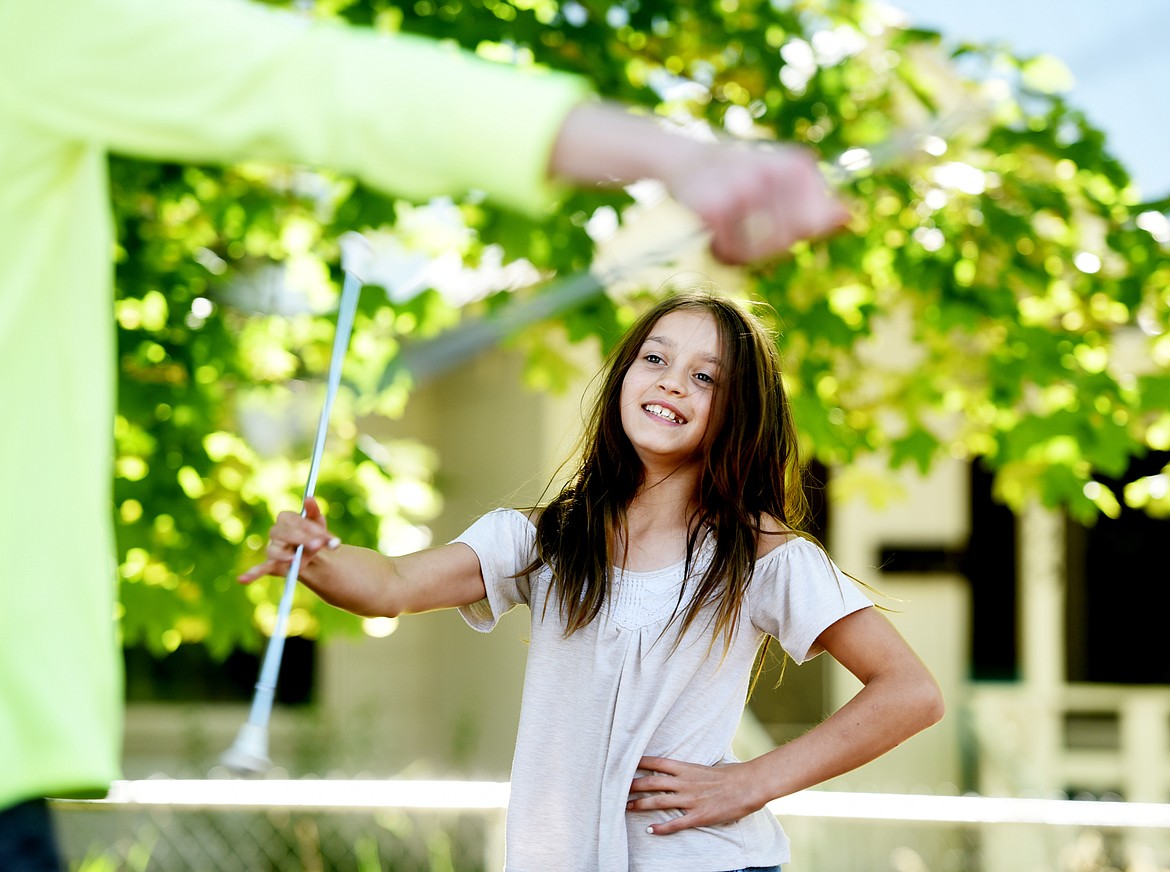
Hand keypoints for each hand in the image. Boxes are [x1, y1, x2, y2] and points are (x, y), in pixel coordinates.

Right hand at [238, 496, 339, 583]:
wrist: (311, 554)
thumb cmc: (313, 534)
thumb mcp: (317, 522)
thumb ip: (314, 511)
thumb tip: (310, 498)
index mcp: (287, 518)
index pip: (297, 521)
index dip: (313, 529)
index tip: (328, 537)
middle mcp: (276, 531)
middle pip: (286, 533)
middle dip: (302, 539)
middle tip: (317, 545)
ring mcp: (272, 547)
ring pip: (273, 549)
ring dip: (284, 555)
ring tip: (294, 558)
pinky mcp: (271, 564)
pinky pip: (261, 568)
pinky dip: (252, 573)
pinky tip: (243, 579)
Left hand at [627, 755, 765, 834]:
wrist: (748, 785)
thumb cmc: (730, 774)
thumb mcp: (707, 766)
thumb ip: (690, 770)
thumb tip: (679, 769)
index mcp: (687, 768)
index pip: (657, 762)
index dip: (639, 763)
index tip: (624, 763)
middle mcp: (685, 783)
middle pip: (652, 782)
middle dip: (633, 784)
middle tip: (616, 786)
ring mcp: (691, 800)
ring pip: (659, 802)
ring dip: (641, 804)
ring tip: (626, 807)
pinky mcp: (698, 816)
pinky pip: (676, 823)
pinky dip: (662, 828)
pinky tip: (650, 830)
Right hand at [662, 141, 850, 263]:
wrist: (683, 158)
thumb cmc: (739, 174)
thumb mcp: (781, 181)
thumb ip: (814, 204)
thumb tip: (846, 218)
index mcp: (799, 166)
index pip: (811, 226)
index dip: (791, 233)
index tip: (770, 217)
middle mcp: (775, 174)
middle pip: (787, 242)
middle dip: (766, 246)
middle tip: (745, 228)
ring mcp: (746, 190)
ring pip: (760, 252)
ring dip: (742, 251)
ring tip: (728, 232)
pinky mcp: (718, 208)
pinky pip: (732, 252)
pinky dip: (722, 250)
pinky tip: (713, 233)